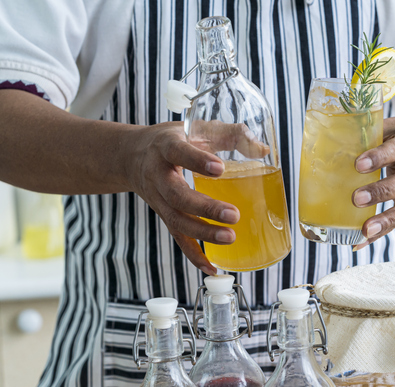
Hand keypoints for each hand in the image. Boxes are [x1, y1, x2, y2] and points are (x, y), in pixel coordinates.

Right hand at [124, 121, 268, 274]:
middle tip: (234, 215)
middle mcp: (158, 174)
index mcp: (166, 147)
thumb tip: (263, 150)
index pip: (179, 152)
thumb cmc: (172, 139)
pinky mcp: (164, 215)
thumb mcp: (197, 128)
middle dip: (205, 207)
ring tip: (230, 237)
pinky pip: (177, 237)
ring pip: (176, 220)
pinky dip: (194, 254)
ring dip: (203, 233)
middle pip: (177, 195)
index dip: (197, 161)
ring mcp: (159, 198)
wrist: (131, 156)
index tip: (219, 168)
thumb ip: (231, 134)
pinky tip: (212, 267)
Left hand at [351, 116, 394, 249]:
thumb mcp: (389, 128)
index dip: (381, 157)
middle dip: (382, 192)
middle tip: (356, 199)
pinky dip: (382, 232)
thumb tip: (331, 144)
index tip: (358, 164)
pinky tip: (362, 240)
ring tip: (365, 230)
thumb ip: (368, 136)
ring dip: (388, 220)